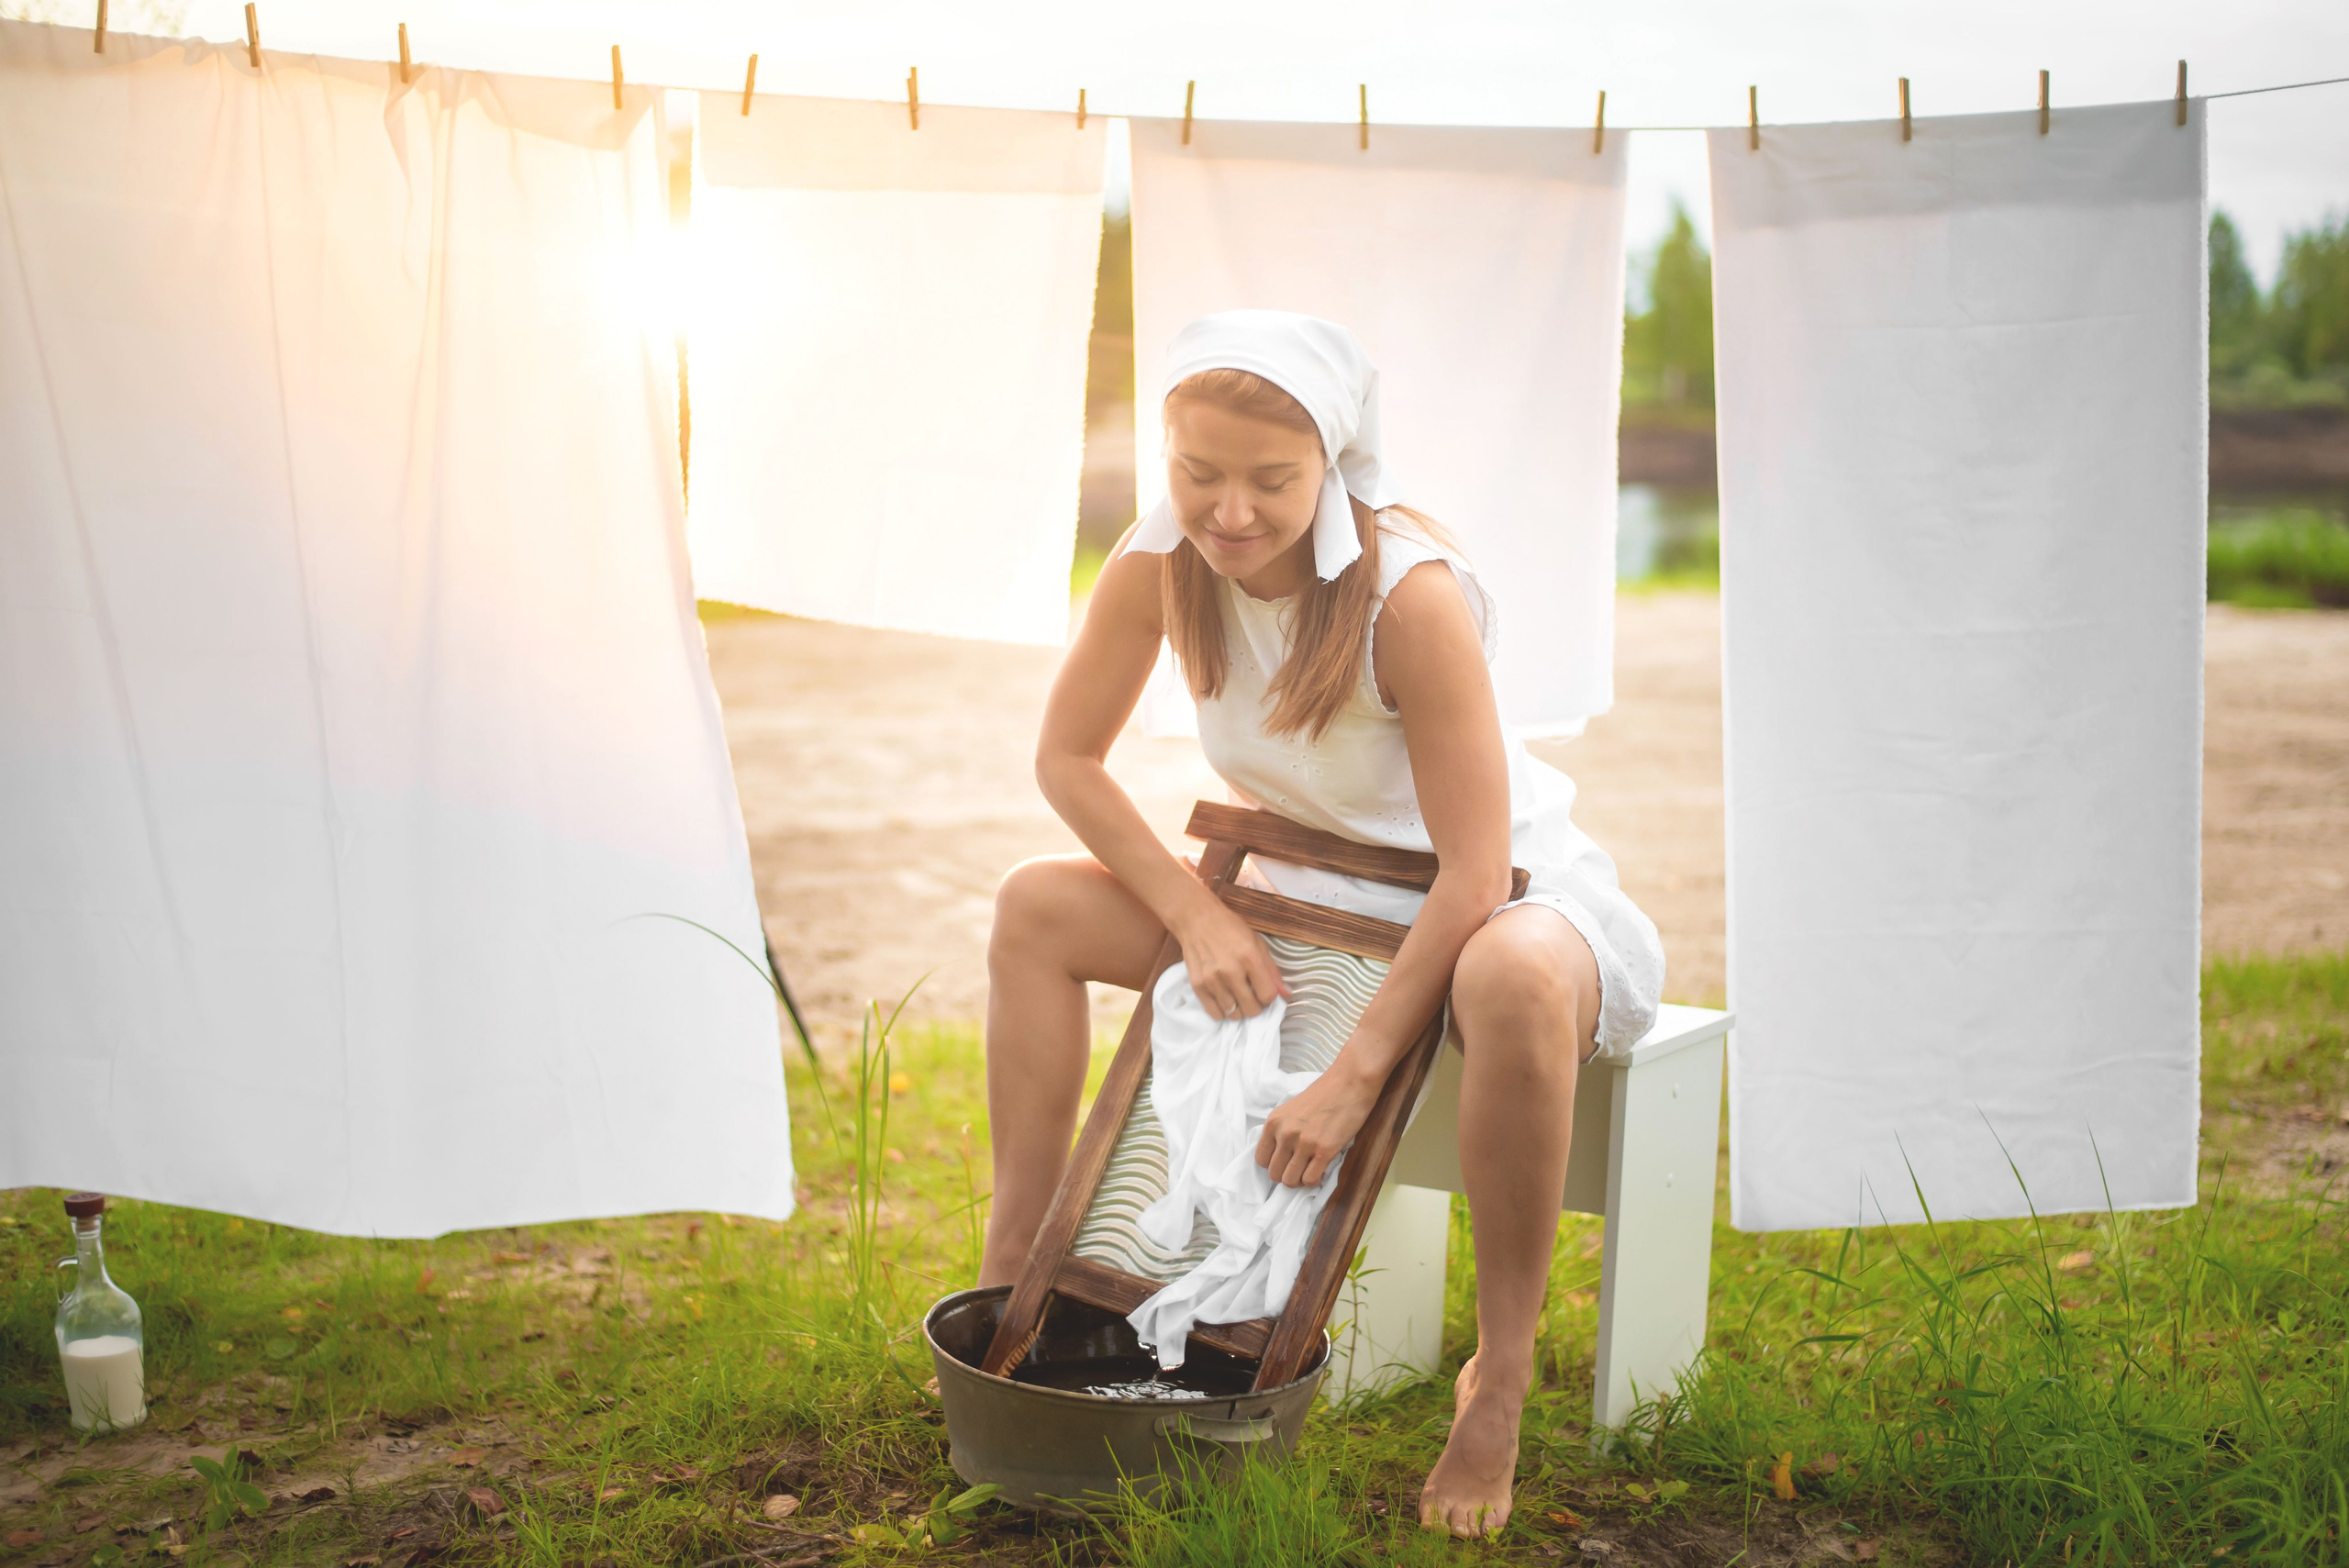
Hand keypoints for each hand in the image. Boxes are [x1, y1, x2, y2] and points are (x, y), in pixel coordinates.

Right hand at [1171, 898, 1287, 1020]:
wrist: (1197, 920)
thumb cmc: (1231, 928)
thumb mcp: (1257, 943)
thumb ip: (1272, 971)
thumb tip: (1286, 995)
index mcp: (1250, 958)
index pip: (1268, 995)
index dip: (1269, 997)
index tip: (1264, 991)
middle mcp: (1231, 971)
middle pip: (1251, 1009)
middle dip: (1256, 1006)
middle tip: (1252, 996)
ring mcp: (1212, 980)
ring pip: (1234, 1014)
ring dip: (1239, 1009)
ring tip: (1237, 997)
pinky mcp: (1197, 985)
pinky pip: (1214, 1013)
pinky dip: (1223, 1012)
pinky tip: (1225, 1000)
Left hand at [1256, 1063, 1381, 1187]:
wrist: (1350, 1082)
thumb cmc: (1324, 1094)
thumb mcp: (1291, 1109)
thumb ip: (1283, 1130)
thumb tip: (1280, 1155)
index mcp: (1274, 1122)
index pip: (1260, 1159)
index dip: (1274, 1165)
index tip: (1286, 1162)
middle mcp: (1285, 1134)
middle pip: (1274, 1173)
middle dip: (1287, 1175)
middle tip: (1300, 1168)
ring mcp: (1304, 1143)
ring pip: (1290, 1181)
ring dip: (1300, 1180)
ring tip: (1310, 1170)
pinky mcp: (1324, 1150)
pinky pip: (1310, 1179)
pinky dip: (1315, 1180)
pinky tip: (1321, 1170)